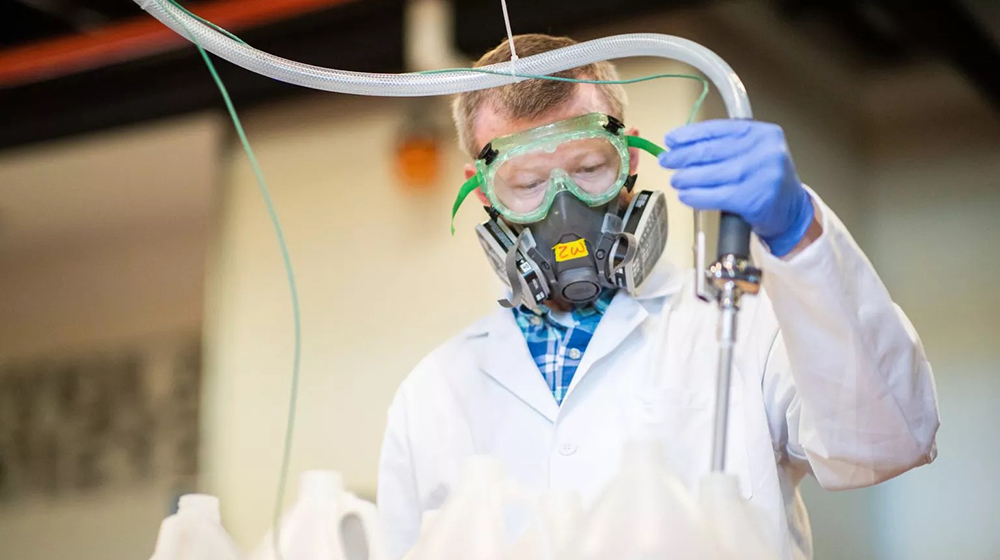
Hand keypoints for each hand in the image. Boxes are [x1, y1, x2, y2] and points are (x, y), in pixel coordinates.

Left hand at [658, 119, 813, 256]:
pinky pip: (715, 196)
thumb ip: (725, 146)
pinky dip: (695, 196)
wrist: (791, 211)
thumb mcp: (753, 152)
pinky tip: (685, 196)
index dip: (690, 135)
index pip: (717, 129)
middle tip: (666, 160)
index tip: (671, 139)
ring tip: (675, 180)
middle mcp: (763, 150)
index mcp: (761, 132)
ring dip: (686, 178)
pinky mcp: (753, 198)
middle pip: (711, 151)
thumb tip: (681, 146)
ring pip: (710, 174)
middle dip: (682, 156)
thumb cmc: (765, 180)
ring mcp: (760, 175)